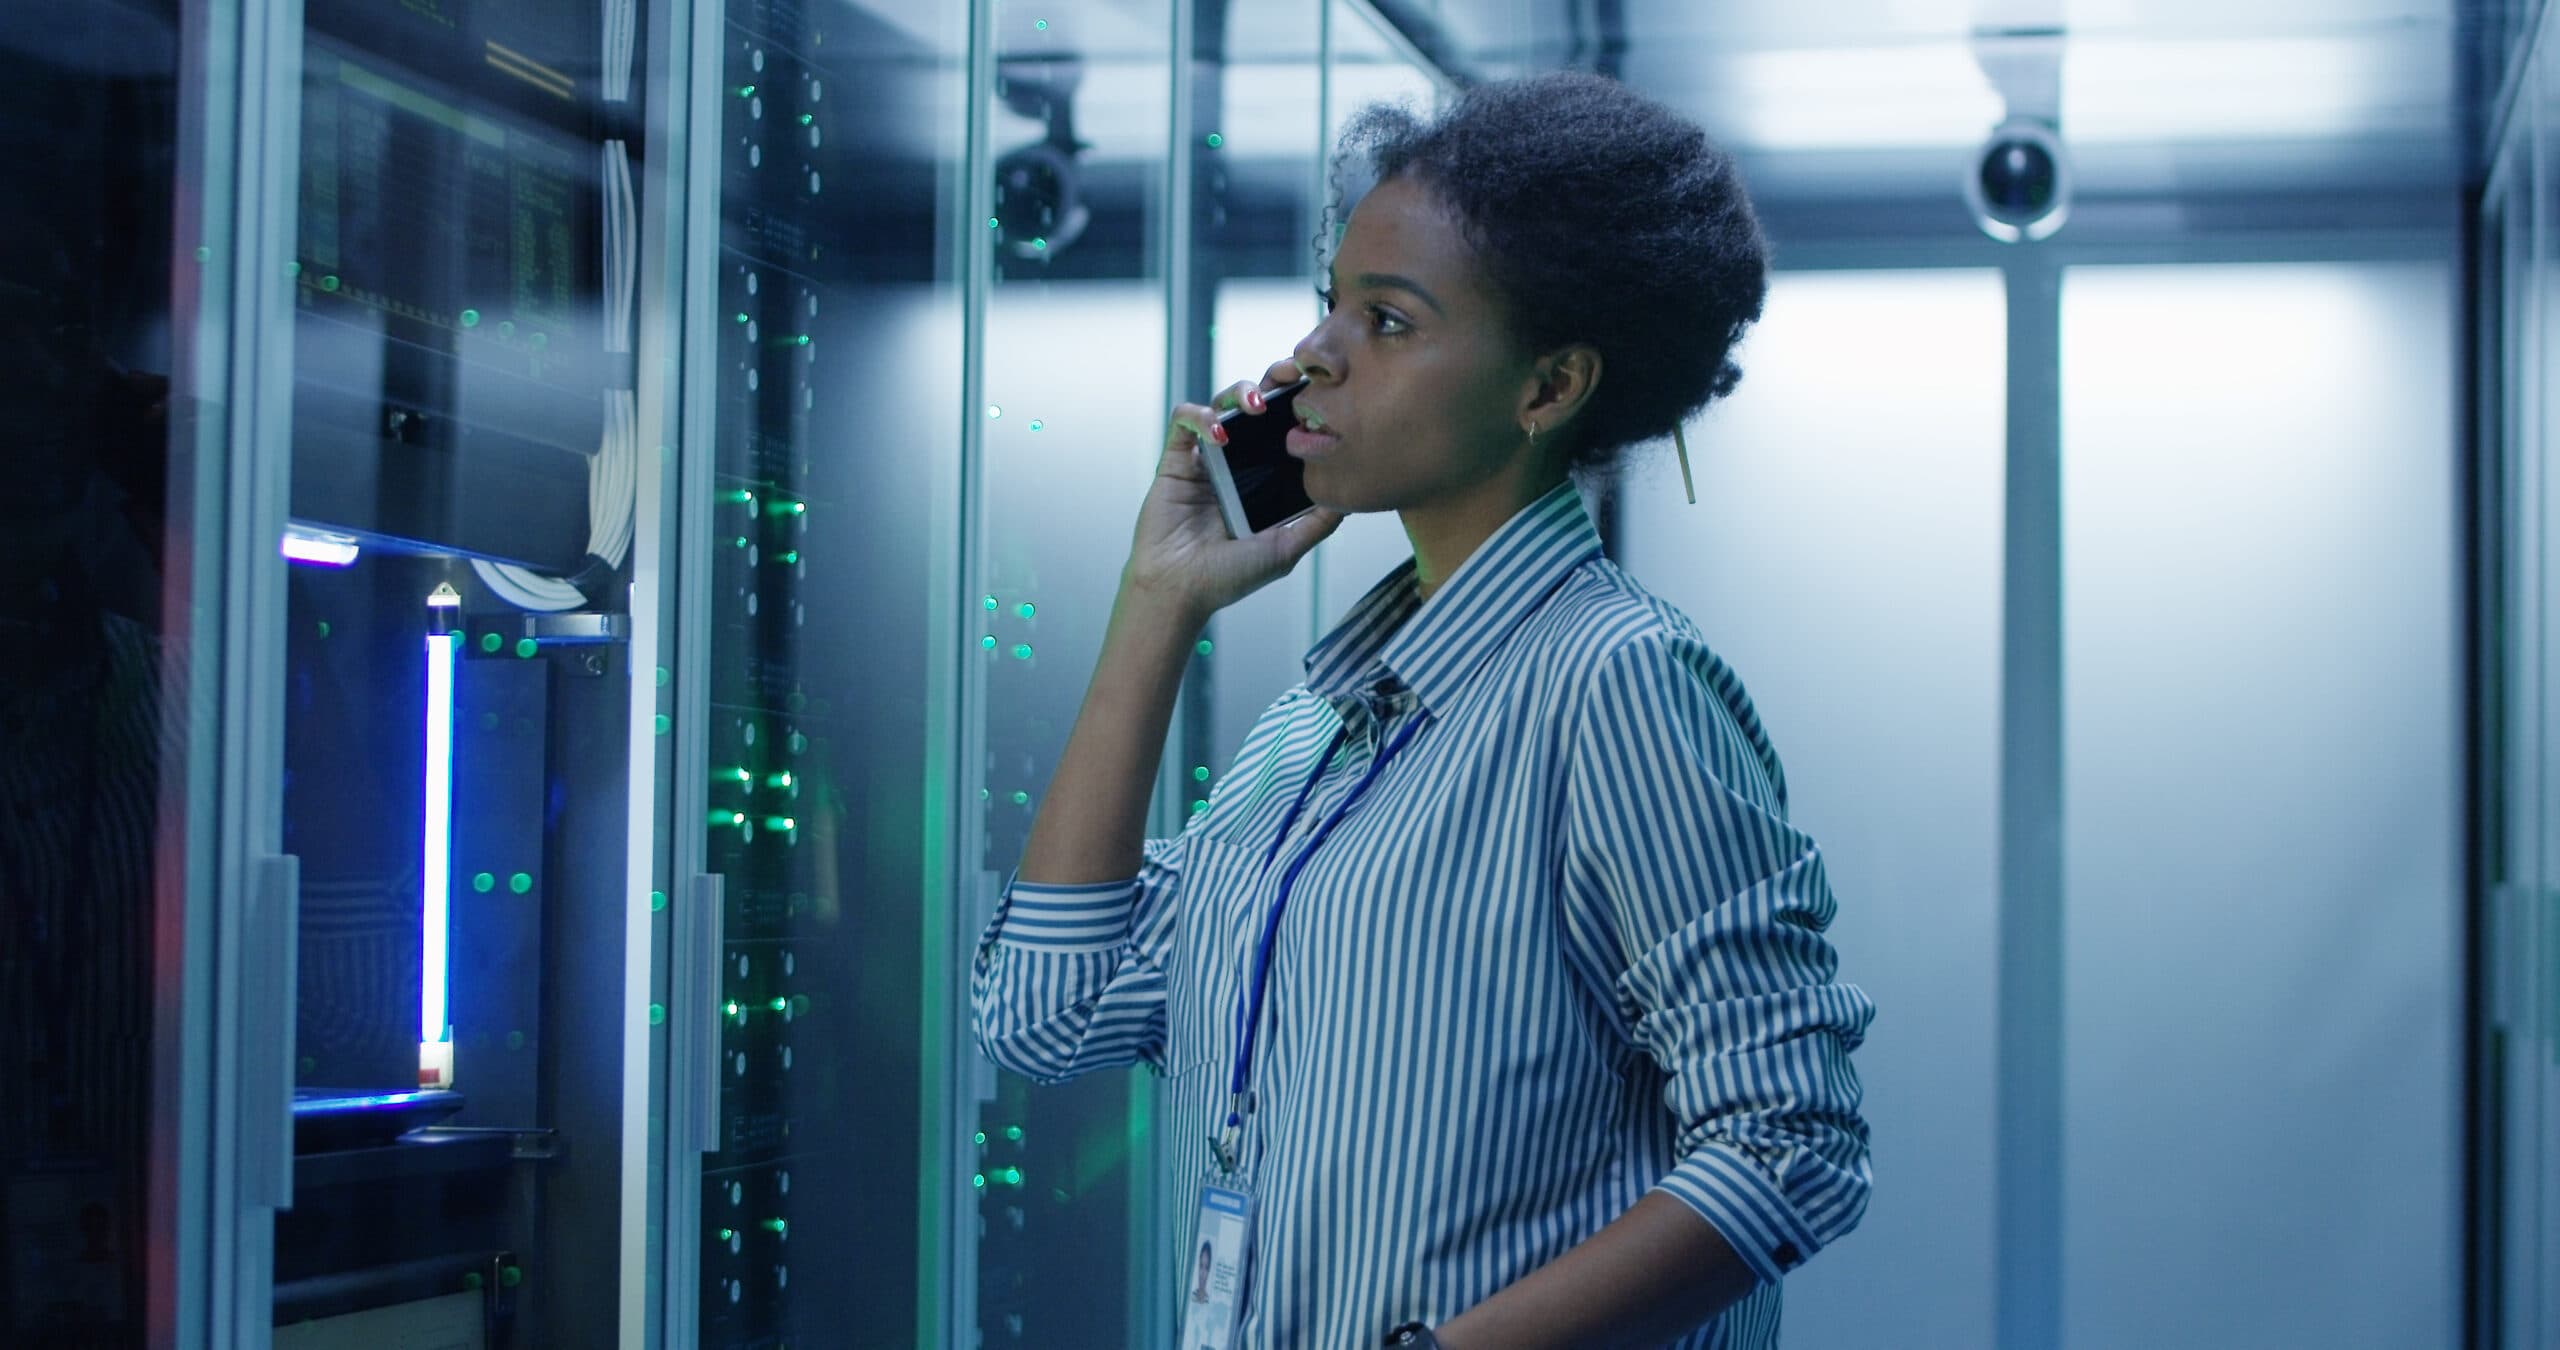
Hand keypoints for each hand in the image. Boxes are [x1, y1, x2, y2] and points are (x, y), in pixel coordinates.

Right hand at [1122, 360, 1344, 622]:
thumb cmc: (1228, 577)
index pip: (1285, 429)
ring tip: (1255, 403)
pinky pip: (1184, 420)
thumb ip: (1317, 524)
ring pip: (1221, 402)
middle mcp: (1237, 463)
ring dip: (1238, 392)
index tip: (1321, 394)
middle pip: (1256, 406)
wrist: (1179, 592)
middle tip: (1290, 375)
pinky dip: (1201, 415)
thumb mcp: (1286, 550)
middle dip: (1273, 383)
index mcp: (1264, 479)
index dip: (1300, 406)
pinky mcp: (1176, 459)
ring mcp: (1206, 458)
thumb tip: (1352, 497)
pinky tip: (1217, 432)